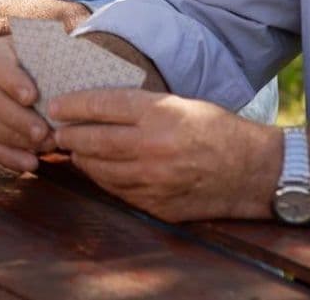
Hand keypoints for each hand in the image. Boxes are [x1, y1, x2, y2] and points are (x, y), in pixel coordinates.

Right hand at [0, 36, 54, 171]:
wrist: (32, 79)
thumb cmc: (44, 66)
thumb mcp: (48, 54)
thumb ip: (55, 59)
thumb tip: (75, 67)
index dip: (11, 81)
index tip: (32, 96)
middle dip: (17, 118)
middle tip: (43, 132)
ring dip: (16, 139)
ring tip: (46, 147)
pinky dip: (8, 157)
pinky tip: (31, 163)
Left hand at [49, 89, 277, 222]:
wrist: (254, 171)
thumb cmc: (216, 130)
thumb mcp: (180, 104)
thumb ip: (139, 107)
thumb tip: (96, 105)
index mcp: (160, 114)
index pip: (103, 105)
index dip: (74, 104)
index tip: (56, 104)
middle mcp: (153, 147)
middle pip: (94, 140)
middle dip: (69, 134)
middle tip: (56, 129)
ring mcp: (154, 180)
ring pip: (99, 169)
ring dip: (81, 158)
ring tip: (73, 148)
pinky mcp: (157, 204)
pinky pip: (116, 190)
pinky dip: (102, 178)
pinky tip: (96, 169)